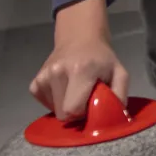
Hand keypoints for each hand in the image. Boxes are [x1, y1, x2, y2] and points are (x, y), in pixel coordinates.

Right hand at [31, 0, 127, 120]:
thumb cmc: (101, 59)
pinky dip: (55, 101)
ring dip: (65, 105)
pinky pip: (45, 104)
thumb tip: (115, 116)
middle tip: (85, 97)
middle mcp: (57, 72)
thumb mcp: (120, 73)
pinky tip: (64, 88)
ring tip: (75, 89)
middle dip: (75, 111)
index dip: (84, 113)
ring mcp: (43, 77)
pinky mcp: (35, 83)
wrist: (80, 39)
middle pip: (62, 113)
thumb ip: (119, 95)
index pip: (73, 109)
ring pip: (54, 110)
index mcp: (80, 70)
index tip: (91, 104)